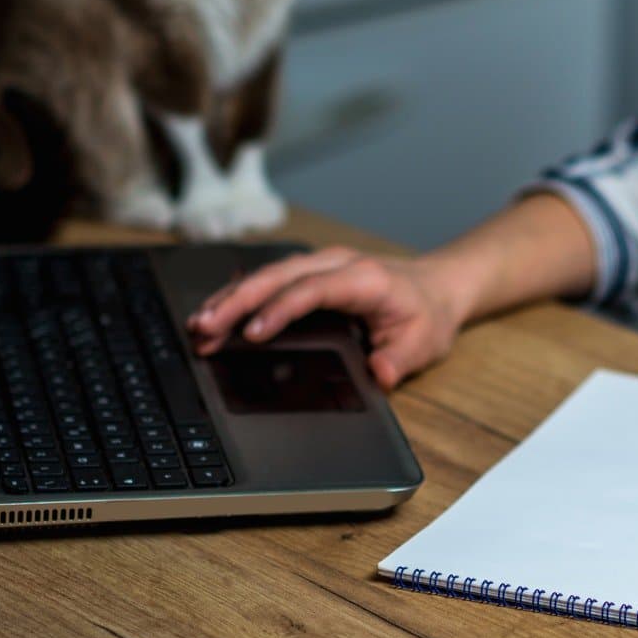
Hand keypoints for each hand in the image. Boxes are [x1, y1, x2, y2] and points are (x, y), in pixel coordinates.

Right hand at [185, 245, 469, 390]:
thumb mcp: (424, 342)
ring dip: (231, 298)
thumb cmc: (427, 314)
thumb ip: (400, 359)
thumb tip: (379, 373)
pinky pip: (270, 279)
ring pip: (267, 274)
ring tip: (199, 325)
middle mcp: (336, 264)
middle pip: (278, 276)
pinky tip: (216, 313)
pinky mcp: (309, 272)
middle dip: (238, 301)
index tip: (253, 333)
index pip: (313, 290)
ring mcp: (320, 265)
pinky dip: (241, 295)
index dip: (280, 310)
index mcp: (364, 279)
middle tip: (205, 329)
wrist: (437, 286)